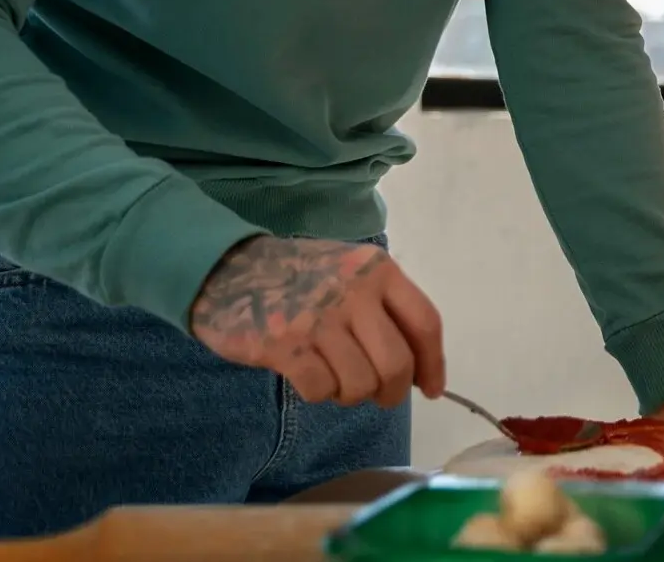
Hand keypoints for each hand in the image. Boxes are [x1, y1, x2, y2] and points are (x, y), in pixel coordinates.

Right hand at [189, 235, 445, 407]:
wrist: (229, 268)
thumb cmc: (301, 277)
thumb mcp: (352, 274)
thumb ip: (386, 310)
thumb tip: (419, 370)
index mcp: (378, 270)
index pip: (424, 323)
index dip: (434, 364)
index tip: (432, 389)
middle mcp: (354, 292)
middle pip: (397, 364)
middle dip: (391, 392)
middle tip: (378, 395)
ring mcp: (318, 318)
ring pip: (360, 384)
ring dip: (350, 393)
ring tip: (335, 376)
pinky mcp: (285, 345)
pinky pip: (321, 390)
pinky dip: (320, 393)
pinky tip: (309, 375)